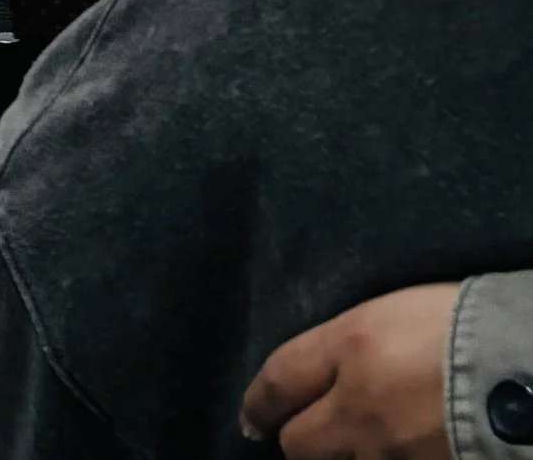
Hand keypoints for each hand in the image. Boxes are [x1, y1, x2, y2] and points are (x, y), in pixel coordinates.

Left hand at [241, 284, 457, 457]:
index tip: (252, 418)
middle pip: (299, 443)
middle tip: (307, 435)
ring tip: (358, 448)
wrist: (530, 371)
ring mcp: (391, 456)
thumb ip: (354, 341)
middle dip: (299, 439)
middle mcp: (360, 408)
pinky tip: (393, 458)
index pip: (280, 379)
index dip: (259, 403)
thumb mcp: (398, 312)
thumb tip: (327, 367)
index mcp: (351, 346)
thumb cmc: (471, 324)